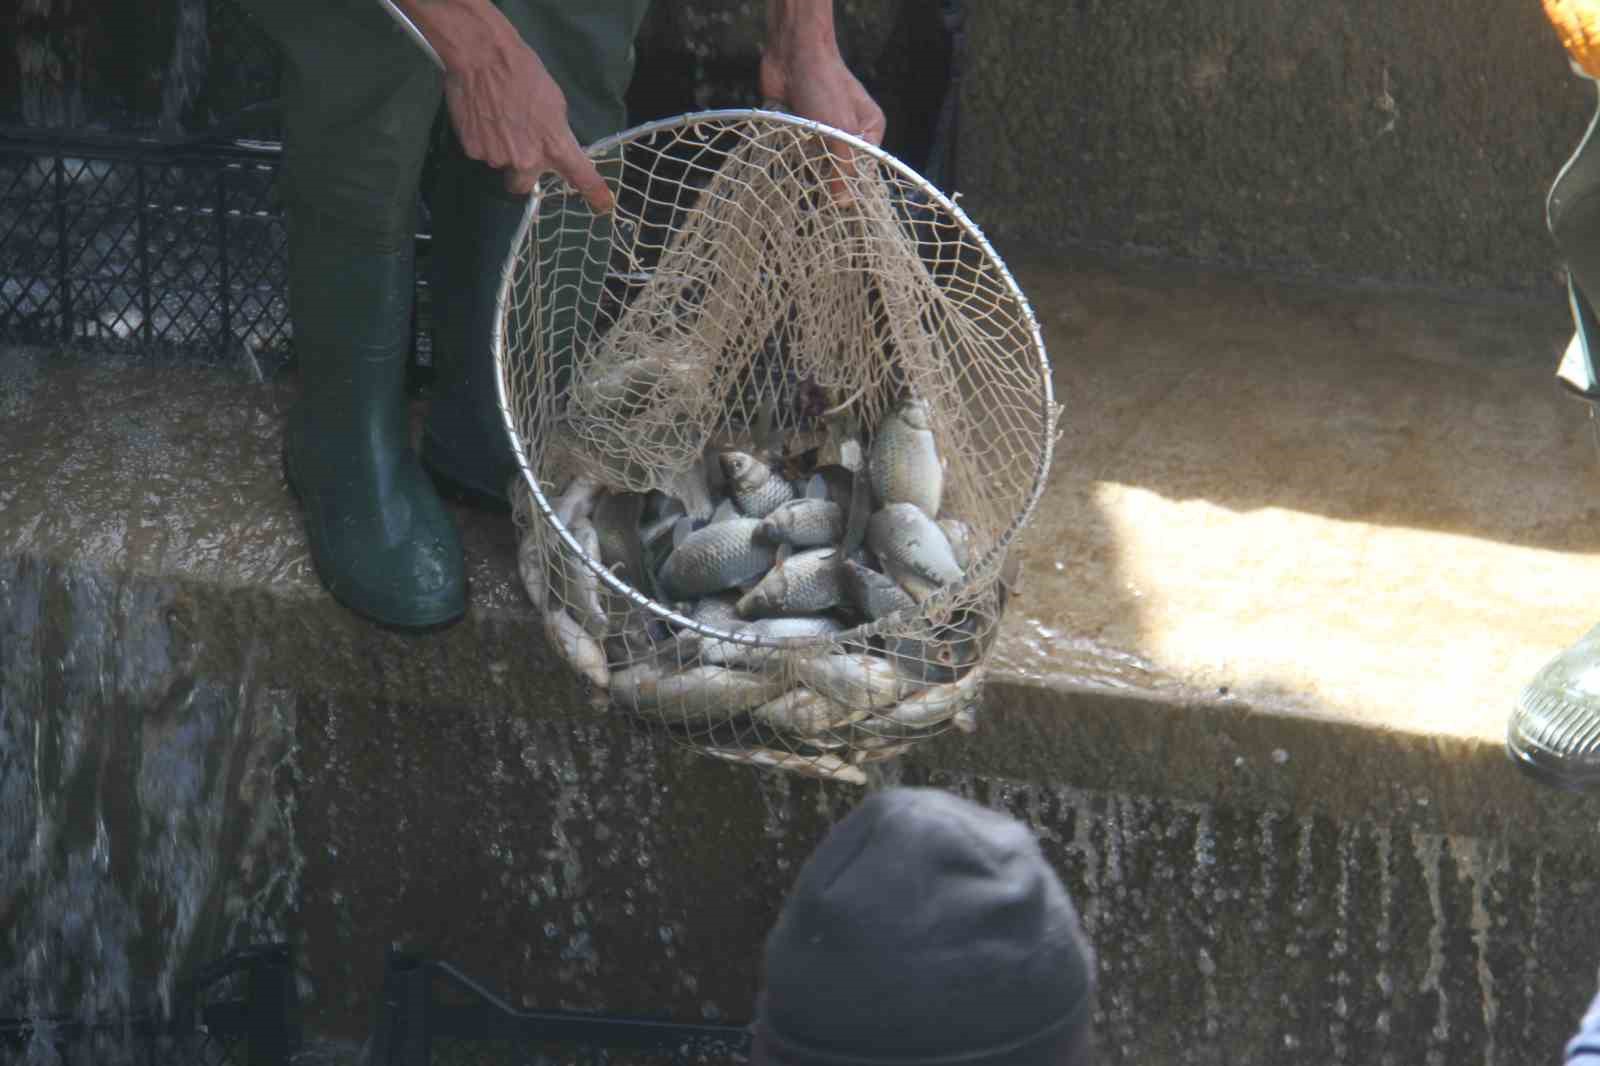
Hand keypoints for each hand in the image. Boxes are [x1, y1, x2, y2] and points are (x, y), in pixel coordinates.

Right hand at [397, 0, 612, 210]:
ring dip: (500, 148)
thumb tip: (551, 144)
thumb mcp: (554, 102)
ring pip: (500, 164)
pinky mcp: (474, 151)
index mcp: (555, 145)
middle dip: (520, 171)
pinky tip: (481, 116)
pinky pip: (480, 152)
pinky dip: (481, 139)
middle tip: (515, 145)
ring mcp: (499, 158)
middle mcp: (527, 160)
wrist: (483, 56)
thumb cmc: (523, 72)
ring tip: (496, 117)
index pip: (580, 176)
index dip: (594, 193)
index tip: (604, 204)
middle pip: (523, 184)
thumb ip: (555, 132)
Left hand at [759, 17, 886, 200]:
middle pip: (837, 168)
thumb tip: (844, 203)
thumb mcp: (839, 131)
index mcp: (868, 130)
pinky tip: (784, 156)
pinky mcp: (798, 127)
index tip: (837, 205)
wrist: (792, 53)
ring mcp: (821, 130)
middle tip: (814, 193)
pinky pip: (794, 151)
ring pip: (813, 162)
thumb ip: (842, 168)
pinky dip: (788, 155)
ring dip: (803, 165)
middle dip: (824, 177)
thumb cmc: (824, 86)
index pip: (863, 169)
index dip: (850, 186)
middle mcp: (847, 132)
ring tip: (798, 169)